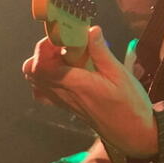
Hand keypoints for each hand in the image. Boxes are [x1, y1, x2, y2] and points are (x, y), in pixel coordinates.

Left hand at [21, 26, 157, 159]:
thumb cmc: (129, 104)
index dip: (45, 46)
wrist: (131, 132)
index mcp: (76, 84)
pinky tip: (63, 72)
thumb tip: (91, 30)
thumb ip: (102, 53)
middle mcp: (62, 93)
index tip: (63, 35)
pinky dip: (44, 78)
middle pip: (31, 70)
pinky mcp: (64, 105)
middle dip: (43, 52)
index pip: (42, 64)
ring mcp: (61, 101)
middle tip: (65, 44)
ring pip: (34, 80)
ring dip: (43, 62)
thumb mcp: (120, 75)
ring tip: (66, 55)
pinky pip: (42, 91)